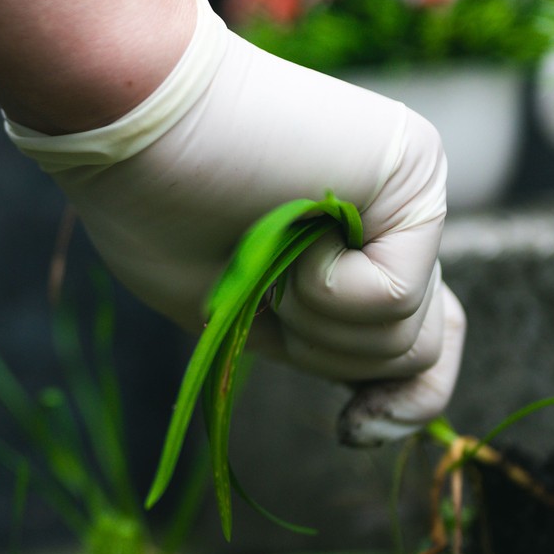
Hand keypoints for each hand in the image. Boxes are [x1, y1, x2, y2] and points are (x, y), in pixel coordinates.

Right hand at [7, 0, 463, 444]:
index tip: (350, 429)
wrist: (131, 124)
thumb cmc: (156, 210)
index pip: (421, 349)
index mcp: (357, 253)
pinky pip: (394, 295)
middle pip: (415, 352)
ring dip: (317, 319)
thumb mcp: (244, 316)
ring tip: (268, 242)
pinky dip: (325, 288)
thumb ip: (323, 347)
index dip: (403, 405)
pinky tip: (289, 224)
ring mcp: (413, 191)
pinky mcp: (415, 166)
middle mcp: (398, 219)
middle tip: (267, 284)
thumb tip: (393, 412)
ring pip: (410, 336)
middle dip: (331, 351)